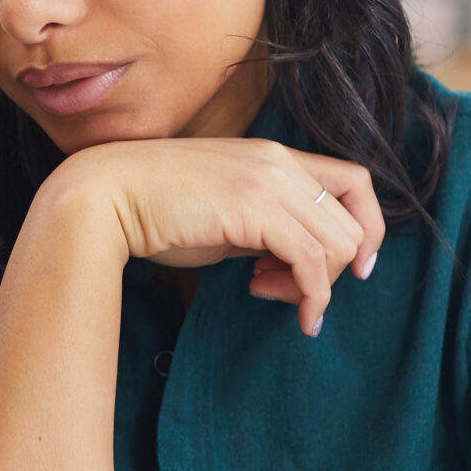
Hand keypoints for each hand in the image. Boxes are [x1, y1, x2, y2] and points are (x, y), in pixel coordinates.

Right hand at [47, 137, 381, 334]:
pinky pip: (312, 260)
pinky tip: (294, 315)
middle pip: (354, 219)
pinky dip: (314, 296)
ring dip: (321, 285)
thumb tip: (290, 260)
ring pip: (340, 242)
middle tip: (290, 293)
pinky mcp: (254, 208)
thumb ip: (262, 226)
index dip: (367, 228)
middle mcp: (278, 161)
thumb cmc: (153, 211)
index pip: (355, 182)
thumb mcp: (223, 214)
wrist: (103, 198)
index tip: (352, 269)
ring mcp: (268, 181)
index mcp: (274, 156)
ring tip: (275, 298)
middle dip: (338, 269)